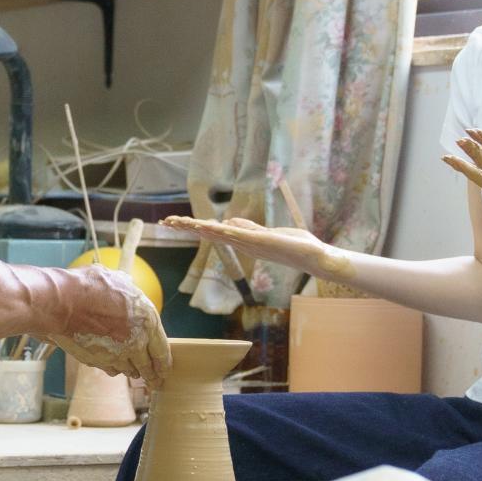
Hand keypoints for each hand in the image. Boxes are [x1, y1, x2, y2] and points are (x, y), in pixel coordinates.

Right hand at [49, 268, 170, 387]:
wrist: (61, 303)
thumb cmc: (88, 287)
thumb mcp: (117, 280)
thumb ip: (127, 289)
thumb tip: (127, 284)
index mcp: (147, 321)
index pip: (162, 350)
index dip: (164, 363)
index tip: (165, 370)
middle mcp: (136, 342)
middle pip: (148, 366)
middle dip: (152, 375)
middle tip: (154, 382)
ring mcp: (116, 355)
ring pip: (129, 370)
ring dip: (131, 371)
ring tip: (133, 372)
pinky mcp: (98, 362)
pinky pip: (110, 370)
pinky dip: (113, 368)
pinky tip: (112, 365)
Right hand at [160, 215, 345, 277]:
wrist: (316, 258)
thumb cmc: (296, 247)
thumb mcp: (269, 233)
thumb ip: (249, 228)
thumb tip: (228, 222)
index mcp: (243, 241)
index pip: (213, 232)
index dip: (193, 227)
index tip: (173, 223)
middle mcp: (243, 244)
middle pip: (208, 234)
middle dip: (187, 228)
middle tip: (165, 222)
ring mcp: (250, 244)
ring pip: (217, 234)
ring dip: (197, 228)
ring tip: (177, 222)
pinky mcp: (261, 241)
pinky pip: (237, 235)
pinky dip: (221, 231)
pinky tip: (208, 226)